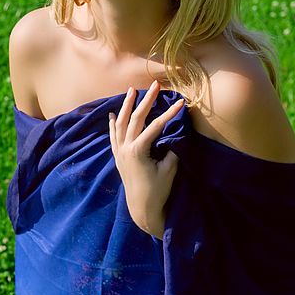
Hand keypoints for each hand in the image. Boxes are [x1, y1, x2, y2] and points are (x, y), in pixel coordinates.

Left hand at [109, 80, 183, 238]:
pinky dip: (113, 124)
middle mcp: (125, 148)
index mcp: (138, 151)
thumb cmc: (158, 191)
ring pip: (121, 123)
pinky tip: (113, 114)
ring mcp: (119, 152)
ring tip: (132, 90)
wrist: (142, 209)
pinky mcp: (118, 157)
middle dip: (146, 100)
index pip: (155, 126)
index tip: (181, 102)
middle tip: (155, 85)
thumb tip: (177, 133)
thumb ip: (172, 150)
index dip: (169, 113)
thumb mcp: (169, 170)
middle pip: (136, 118)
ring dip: (127, 105)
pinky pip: (113, 136)